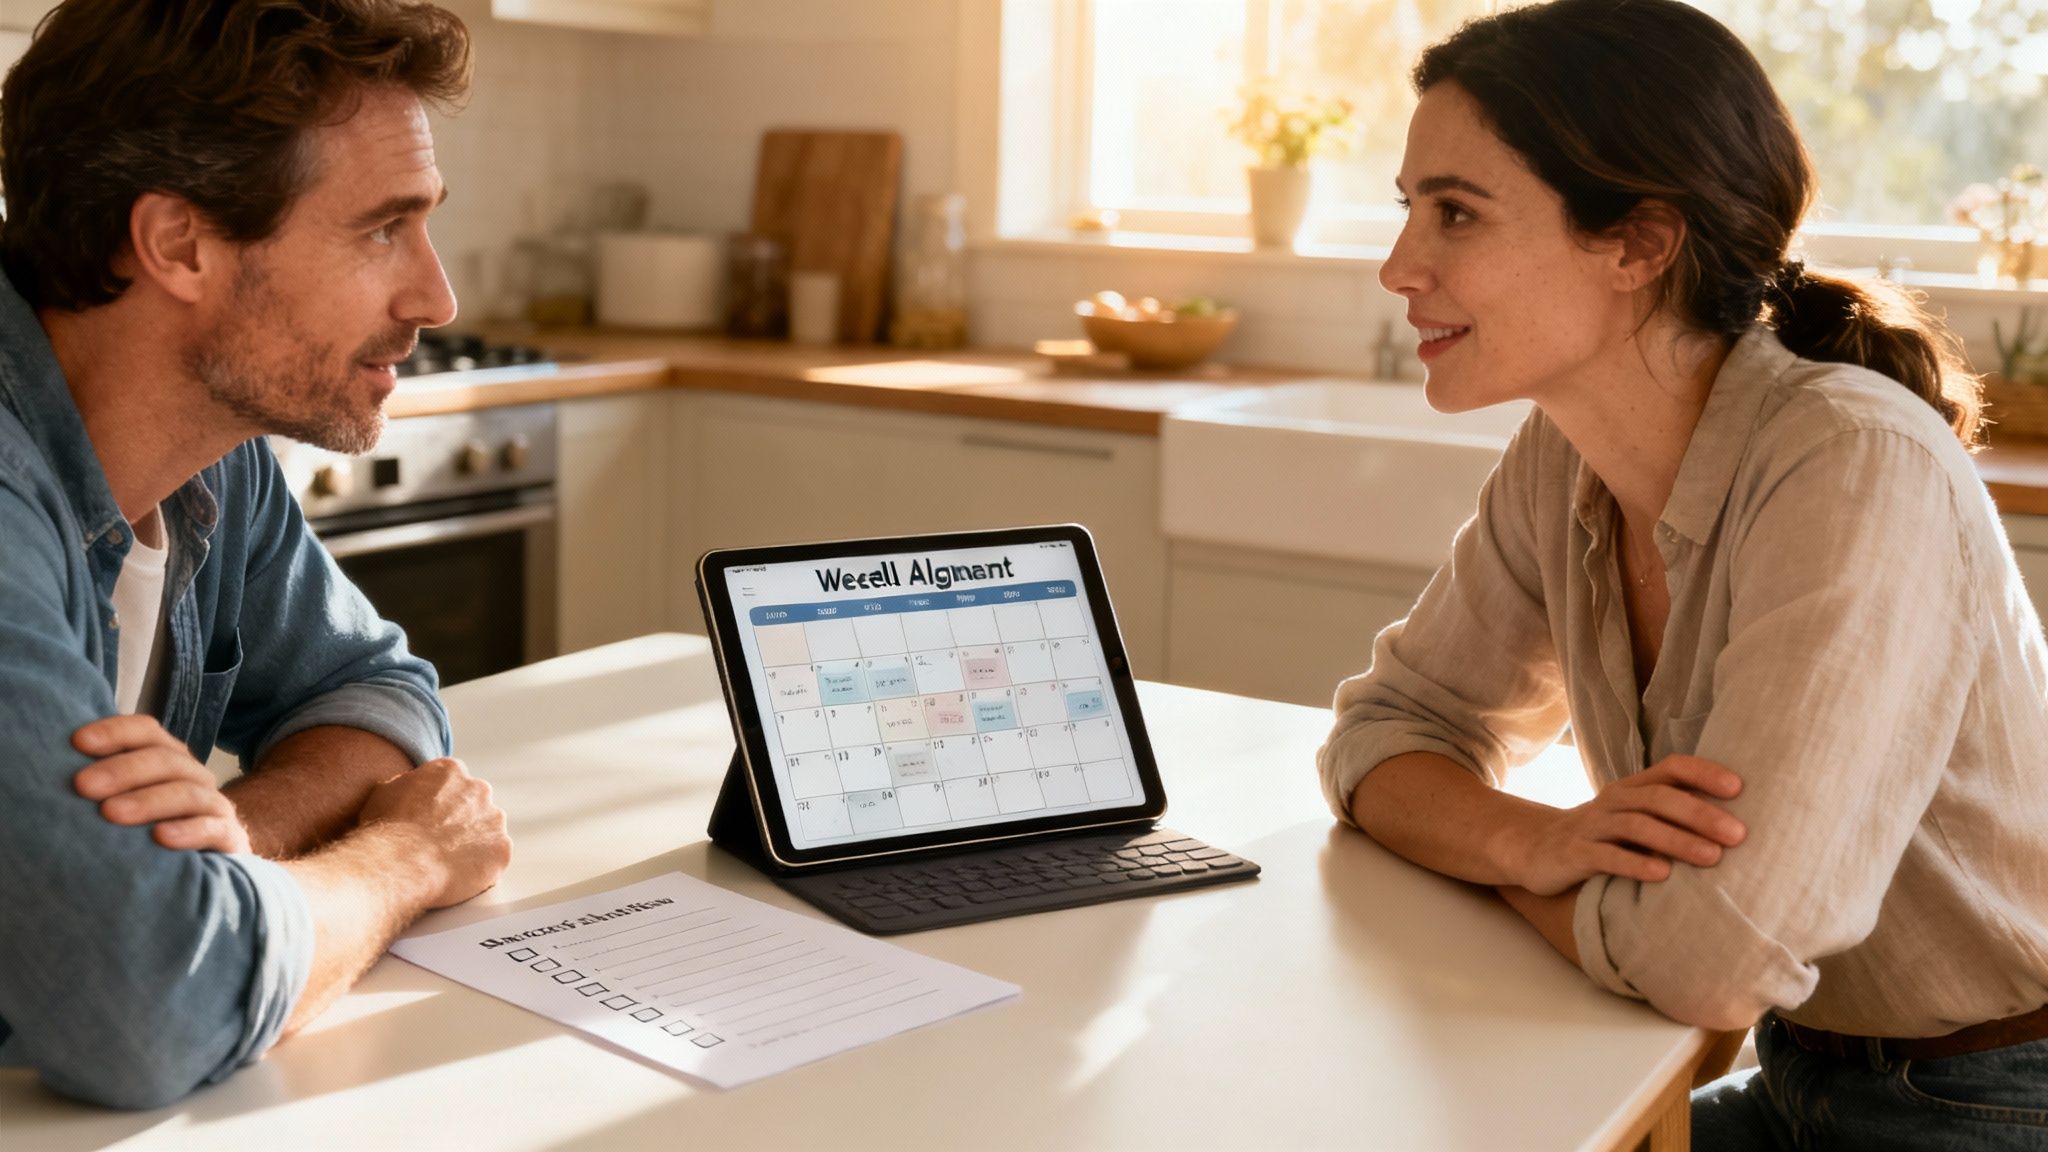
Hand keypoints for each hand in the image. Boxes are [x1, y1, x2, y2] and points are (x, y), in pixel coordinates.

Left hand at [72, 715, 251, 854]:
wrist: (214, 861)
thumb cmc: (155, 830)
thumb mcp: (130, 801)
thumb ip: (103, 784)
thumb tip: (47, 769)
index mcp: (169, 760)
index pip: (147, 731)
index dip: (115, 732)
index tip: (78, 743)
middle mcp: (194, 777)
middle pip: (165, 761)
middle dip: (122, 770)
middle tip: (83, 786)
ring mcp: (215, 806)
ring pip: (187, 793)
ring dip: (148, 800)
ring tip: (111, 814)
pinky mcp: (230, 838)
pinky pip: (213, 829)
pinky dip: (188, 830)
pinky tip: (160, 837)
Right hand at [357, 757, 511, 907]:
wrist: (400, 862)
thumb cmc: (386, 830)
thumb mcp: (384, 793)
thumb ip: (406, 786)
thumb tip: (410, 789)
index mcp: (450, 771)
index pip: (454, 783)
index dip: (442, 804)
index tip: (431, 821)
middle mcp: (479, 789)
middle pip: (476, 805)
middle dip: (462, 822)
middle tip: (440, 844)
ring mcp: (494, 819)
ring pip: (488, 831)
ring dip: (474, 844)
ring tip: (448, 863)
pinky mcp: (502, 849)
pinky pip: (495, 858)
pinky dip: (482, 868)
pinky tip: (459, 876)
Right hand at [1505, 755, 1745, 895]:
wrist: (1533, 849)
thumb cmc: (1600, 837)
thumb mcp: (1632, 819)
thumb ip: (1670, 818)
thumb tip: (1733, 828)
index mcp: (1632, 788)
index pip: (1672, 768)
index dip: (1704, 773)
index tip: (1740, 789)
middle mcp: (1614, 800)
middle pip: (1659, 798)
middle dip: (1701, 814)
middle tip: (1738, 834)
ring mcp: (1592, 825)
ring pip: (1638, 826)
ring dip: (1678, 840)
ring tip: (1712, 858)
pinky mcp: (1574, 853)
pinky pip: (1607, 856)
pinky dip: (1636, 864)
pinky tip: (1662, 875)